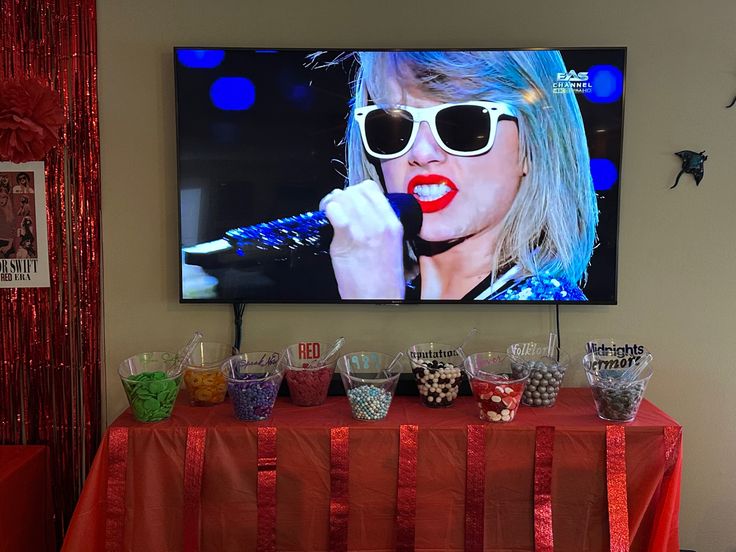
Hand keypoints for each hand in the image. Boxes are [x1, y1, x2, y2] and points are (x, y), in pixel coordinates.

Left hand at [321, 180, 405, 299]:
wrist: (376, 299)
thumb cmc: (382, 279)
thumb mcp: (392, 245)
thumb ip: (379, 225)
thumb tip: (361, 210)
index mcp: (393, 224)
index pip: (371, 189)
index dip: (355, 191)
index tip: (349, 199)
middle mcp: (380, 224)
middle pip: (354, 191)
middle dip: (341, 196)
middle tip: (335, 207)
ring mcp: (363, 231)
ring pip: (343, 198)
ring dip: (332, 203)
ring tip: (329, 212)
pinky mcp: (346, 240)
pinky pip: (334, 212)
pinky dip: (328, 211)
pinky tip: (327, 220)